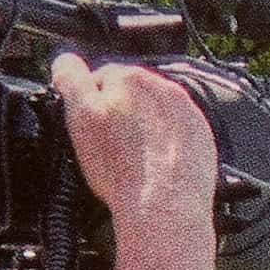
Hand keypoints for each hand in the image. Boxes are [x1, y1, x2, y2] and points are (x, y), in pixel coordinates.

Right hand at [50, 53, 217, 225]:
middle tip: (111, 147)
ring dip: (144, 127)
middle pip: (131, 95)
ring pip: (156, 113)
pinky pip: (179, 133)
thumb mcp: (81, 117)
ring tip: (134, 159)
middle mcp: (164, 88)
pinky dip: (168, 144)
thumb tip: (66, 60)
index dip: (89, 105)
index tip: (89, 128)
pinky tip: (156, 165)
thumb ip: (71, 80)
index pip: (100, 79)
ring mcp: (187, 112)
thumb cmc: (121, 169)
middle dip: (119, 114)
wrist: (165, 208)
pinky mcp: (202, 137)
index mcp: (131, 78)